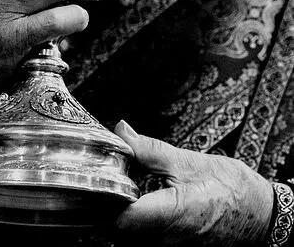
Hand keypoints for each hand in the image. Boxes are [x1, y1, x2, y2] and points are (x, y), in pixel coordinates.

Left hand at [114, 120, 272, 246]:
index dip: (105, 197)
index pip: (120, 217)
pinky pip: (141, 238)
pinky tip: (140, 202)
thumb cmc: (235, 192)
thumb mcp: (191, 162)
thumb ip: (150, 149)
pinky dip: (136, 220)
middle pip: (117, 228)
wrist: (265, 217)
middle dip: (109, 202)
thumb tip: (121, 133)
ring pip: (128, 235)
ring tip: (128, 188)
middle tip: (114, 178)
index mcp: (172, 215)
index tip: (103, 177)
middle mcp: (167, 239)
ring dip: (121, 212)